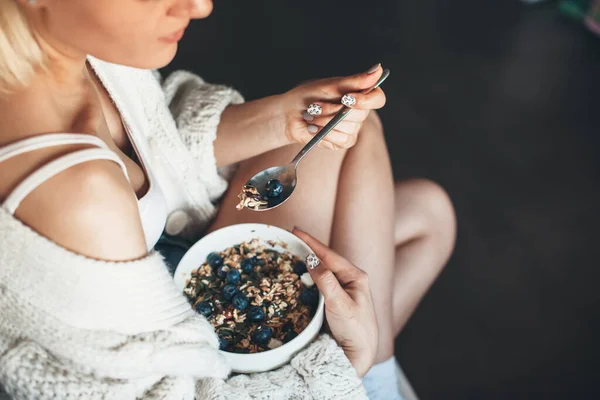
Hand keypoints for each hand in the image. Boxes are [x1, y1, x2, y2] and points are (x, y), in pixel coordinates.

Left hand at [280, 64, 386, 149]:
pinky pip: (341, 140)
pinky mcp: (343, 141)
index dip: (365, 100)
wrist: (289, 115)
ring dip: (325, 122)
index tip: (347, 98)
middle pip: (360, 115)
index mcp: (359, 95)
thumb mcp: (330, 85)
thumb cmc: (308, 96)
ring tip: (311, 116)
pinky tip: (313, 128)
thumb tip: (378, 69)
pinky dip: (324, 133)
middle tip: (315, 105)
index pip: (378, 99)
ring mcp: (352, 128)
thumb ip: (355, 81)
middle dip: (333, 111)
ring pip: (349, 129)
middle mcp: (359, 112)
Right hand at [293, 228, 377, 377]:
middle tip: (290, 238)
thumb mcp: (340, 305)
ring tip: (292, 251)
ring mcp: (342, 291)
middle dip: (308, 248)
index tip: (295, 230)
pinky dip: (308, 276)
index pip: (328, 255)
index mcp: (355, 277)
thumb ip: (326, 281)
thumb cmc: (356, 330)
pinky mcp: (335, 301)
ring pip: (322, 271)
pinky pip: (319, 283)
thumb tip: (311, 260)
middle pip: (325, 259)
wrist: (359, 355)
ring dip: (307, 261)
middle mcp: (350, 280)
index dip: (311, 242)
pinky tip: (298, 273)